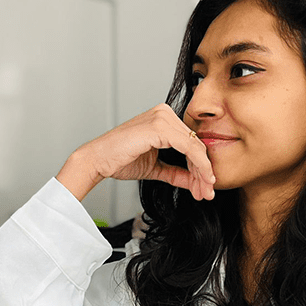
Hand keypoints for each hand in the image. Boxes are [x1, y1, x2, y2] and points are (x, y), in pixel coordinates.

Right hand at [56, 104, 215, 201]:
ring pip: (195, 147)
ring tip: (204, 192)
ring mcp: (162, 117)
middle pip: (196, 144)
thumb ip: (176, 172)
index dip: (201, 167)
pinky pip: (188, 147)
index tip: (206, 187)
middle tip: (207, 193)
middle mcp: (165, 113)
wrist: (98, 161)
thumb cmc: (120, 159)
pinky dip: (198, 166)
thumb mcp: (155, 168)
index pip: (191, 142)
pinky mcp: (160, 127)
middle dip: (204, 172)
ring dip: (203, 173)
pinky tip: (200, 181)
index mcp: (164, 118)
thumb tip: (196, 182)